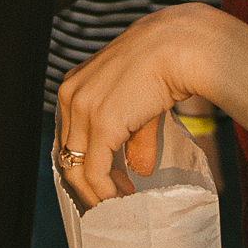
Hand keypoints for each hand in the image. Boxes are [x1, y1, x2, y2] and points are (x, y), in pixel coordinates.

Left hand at [58, 4, 223, 209]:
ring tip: (122, 202)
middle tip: (113, 197)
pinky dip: (107, 193)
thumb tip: (140, 170)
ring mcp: (83, 110)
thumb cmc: (163, 62)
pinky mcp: (101, 125)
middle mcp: (70, 95)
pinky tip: (126, 197)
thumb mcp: (138, 100)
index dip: (85, 162)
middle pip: (67, 155)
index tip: (106, 180)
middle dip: (88, 183)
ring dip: (98, 194)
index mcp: (74, 84)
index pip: (68, 136)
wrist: (179, 45)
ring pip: (77, 170)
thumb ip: (133, 136)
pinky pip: (95, 173)